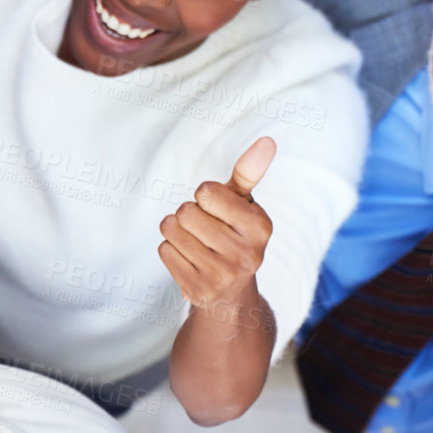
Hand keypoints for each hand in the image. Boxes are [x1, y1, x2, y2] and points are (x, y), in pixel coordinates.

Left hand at [160, 137, 275, 316]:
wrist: (231, 292)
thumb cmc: (234, 234)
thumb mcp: (244, 204)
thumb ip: (249, 173)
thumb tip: (267, 141)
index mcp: (260, 226)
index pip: (206, 192)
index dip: (204, 195)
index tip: (216, 208)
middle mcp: (246, 254)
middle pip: (185, 212)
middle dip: (188, 214)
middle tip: (204, 228)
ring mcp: (222, 275)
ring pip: (171, 230)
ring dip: (176, 231)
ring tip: (195, 241)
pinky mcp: (198, 290)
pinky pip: (165, 251)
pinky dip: (171, 250)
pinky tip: (189, 259)